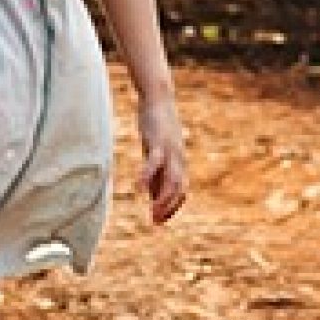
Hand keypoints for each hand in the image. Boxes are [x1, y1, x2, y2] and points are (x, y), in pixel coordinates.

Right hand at [137, 102, 188, 224]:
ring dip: (164, 198)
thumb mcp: (156, 151)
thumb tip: (151, 193)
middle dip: (169, 207)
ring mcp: (170, 151)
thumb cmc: (156, 125)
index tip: (160, 220)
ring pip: (172, 179)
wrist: (159, 97)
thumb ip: (156, 170)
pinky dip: (147, 176)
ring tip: (152, 211)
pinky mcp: (158, 142)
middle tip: (155, 222)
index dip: (173, 207)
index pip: (181, 191)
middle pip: (179, 189)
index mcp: (178, 162)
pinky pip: (154, 163)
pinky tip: (138, 188)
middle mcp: (178, 159)